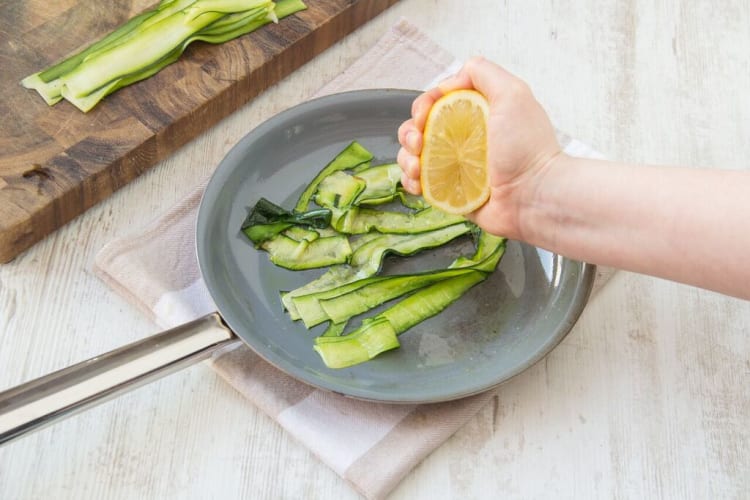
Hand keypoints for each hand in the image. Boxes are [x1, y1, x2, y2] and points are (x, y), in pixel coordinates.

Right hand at [397, 56, 562, 238]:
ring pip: (414, 156)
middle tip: (419, 144)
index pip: (436, 102)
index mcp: (476, 113)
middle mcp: (464, 138)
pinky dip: (411, 181)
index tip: (423, 116)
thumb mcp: (512, 93)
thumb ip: (483, 72)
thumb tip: (451, 79)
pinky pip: (420, 184)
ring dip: (406, 158)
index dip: (423, 105)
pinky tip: (417, 183)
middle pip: (419, 128)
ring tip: (417, 169)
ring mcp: (455, 166)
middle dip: (409, 133)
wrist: (534, 196)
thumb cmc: (527, 147)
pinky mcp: (450, 192)